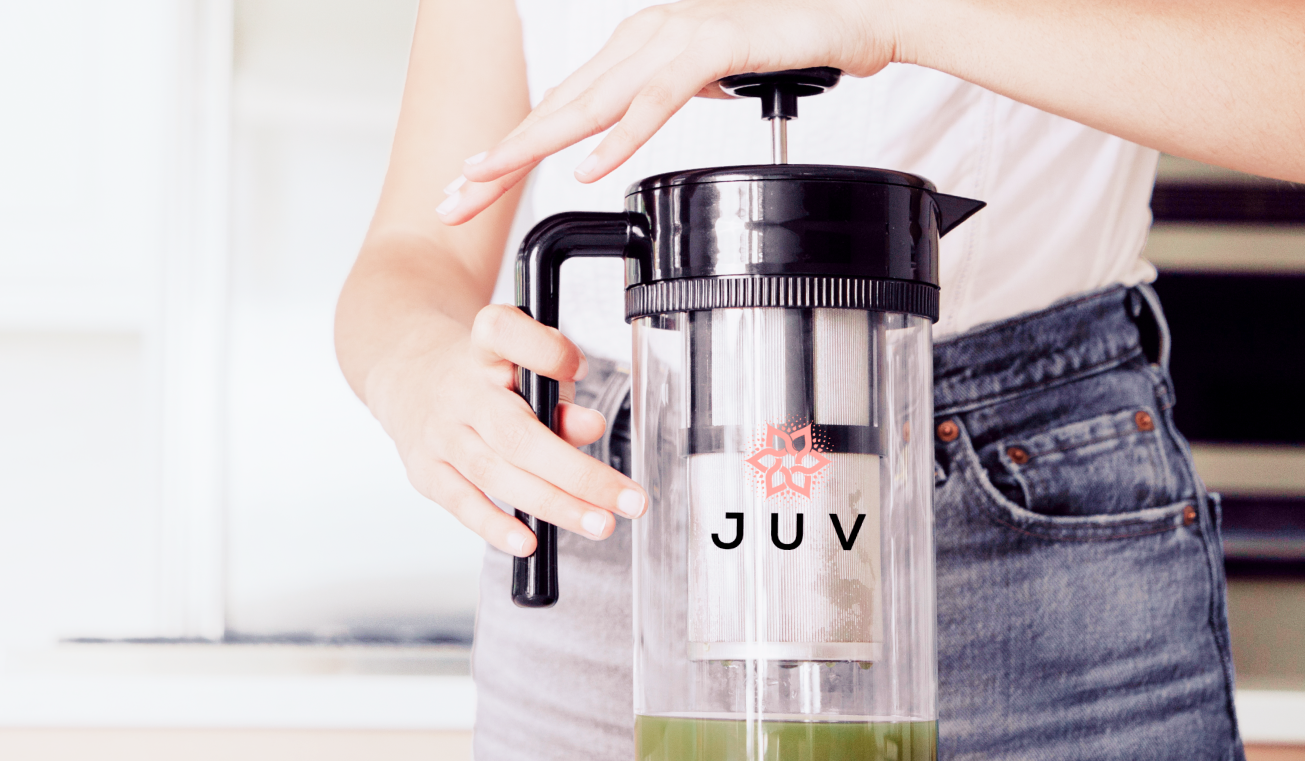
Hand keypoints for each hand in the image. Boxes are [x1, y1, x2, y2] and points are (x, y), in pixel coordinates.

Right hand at [366, 305, 647, 555]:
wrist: (409, 379)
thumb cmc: (482, 376)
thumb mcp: (521, 364)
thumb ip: (558, 390)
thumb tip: (589, 427)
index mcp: (484, 349)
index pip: (504, 333)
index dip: (545, 352)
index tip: (580, 369)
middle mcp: (459, 391)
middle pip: (516, 433)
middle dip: (577, 473)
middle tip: (625, 499)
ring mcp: (439, 434)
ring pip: (495, 474)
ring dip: (553, 505)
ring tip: (599, 523)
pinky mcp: (426, 471)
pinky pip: (462, 503)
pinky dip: (495, 526)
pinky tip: (528, 541)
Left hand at [438, 0, 896, 222]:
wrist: (856, 14)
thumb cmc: (787, 45)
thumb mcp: (704, 78)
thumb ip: (661, 96)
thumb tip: (633, 123)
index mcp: (634, 51)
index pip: (557, 107)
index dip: (508, 148)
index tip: (466, 186)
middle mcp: (641, 41)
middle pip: (555, 109)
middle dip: (496, 157)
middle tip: (449, 197)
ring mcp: (672, 41)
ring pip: (589, 105)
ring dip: (533, 146)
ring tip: (487, 180)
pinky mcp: (711, 47)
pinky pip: (656, 101)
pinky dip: (620, 136)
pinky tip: (588, 167)